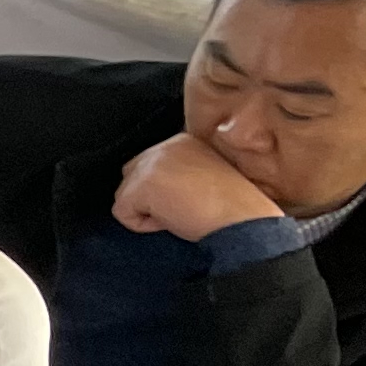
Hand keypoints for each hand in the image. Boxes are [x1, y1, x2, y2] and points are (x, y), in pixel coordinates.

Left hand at [111, 133, 284, 241]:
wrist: (242, 218)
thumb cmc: (231, 205)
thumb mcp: (204, 175)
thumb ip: (178, 171)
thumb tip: (154, 189)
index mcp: (182, 140)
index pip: (148, 166)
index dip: (162, 190)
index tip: (188, 199)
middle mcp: (164, 146)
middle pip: (130, 177)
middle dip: (147, 198)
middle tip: (182, 207)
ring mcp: (150, 164)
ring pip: (124, 195)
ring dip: (147, 211)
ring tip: (181, 212)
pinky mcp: (141, 186)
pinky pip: (122, 214)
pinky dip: (142, 225)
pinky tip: (171, 220)